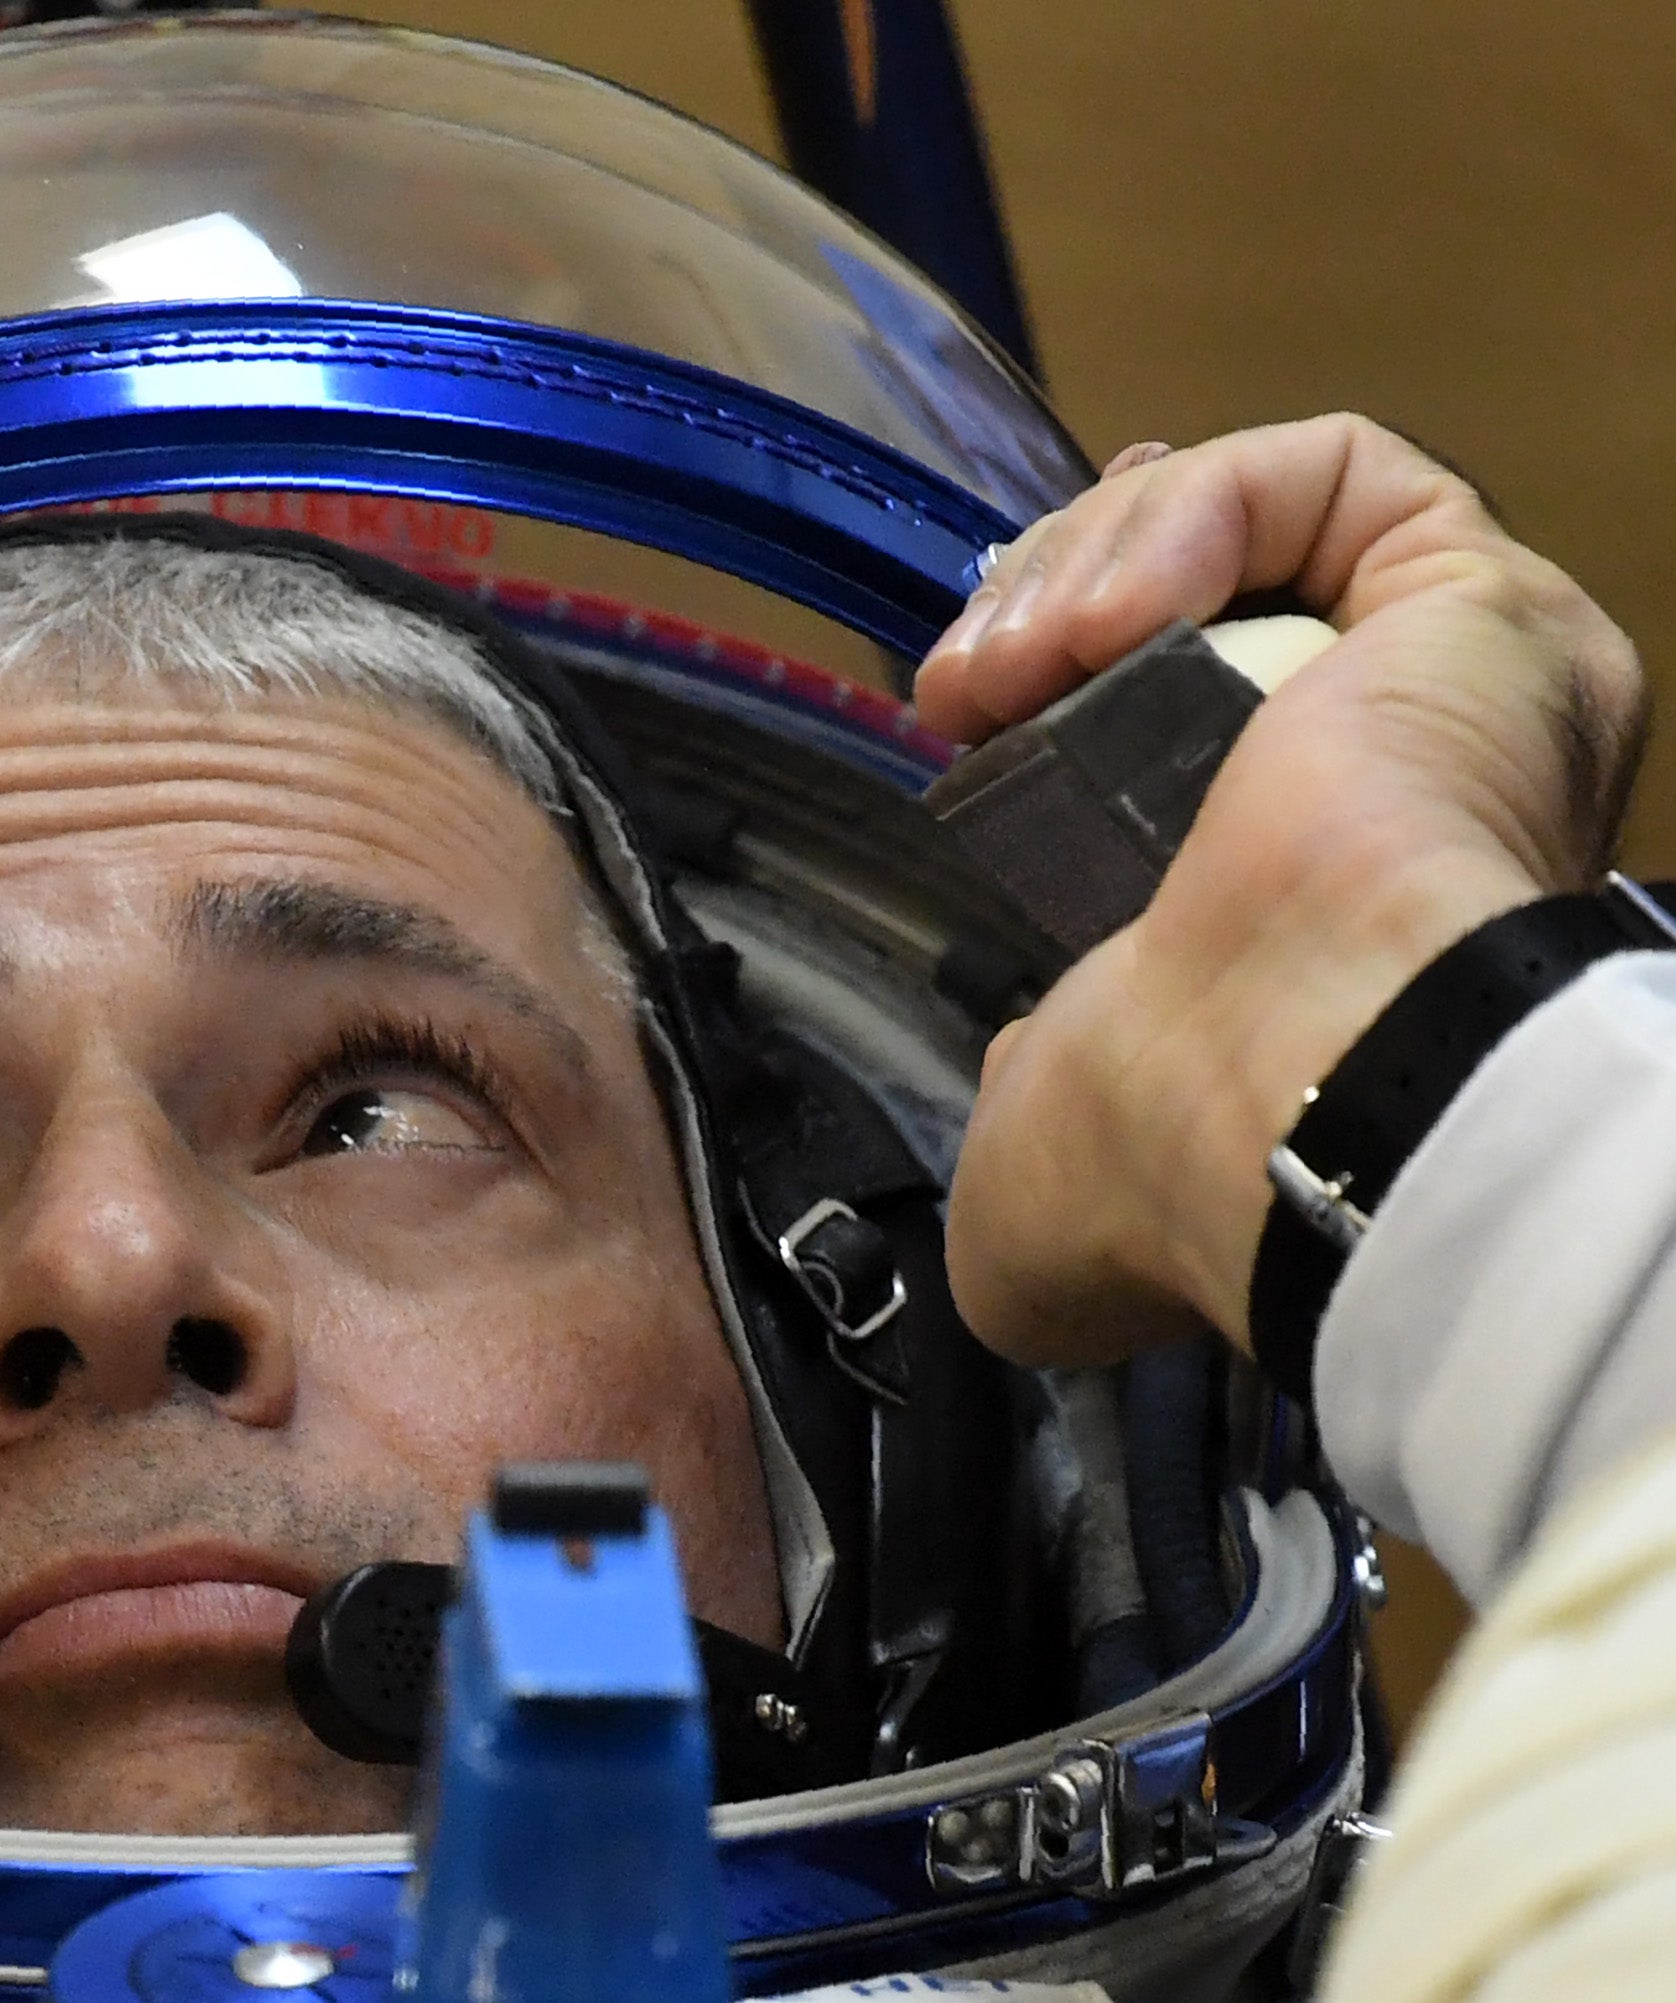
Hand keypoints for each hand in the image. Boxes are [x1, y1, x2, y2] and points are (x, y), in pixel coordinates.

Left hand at [914, 417, 1647, 1363]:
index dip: (1075, 651)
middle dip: (1056, 596)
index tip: (970, 685)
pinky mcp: (1489, 604)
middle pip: (1214, 594)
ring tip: (1004, 667)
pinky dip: (1193, 508)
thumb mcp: (1033, 1154)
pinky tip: (1103, 621)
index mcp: (1318, 899)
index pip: (1200, 707)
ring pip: (1260, 522)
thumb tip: (1026, 1076)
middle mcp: (1411, 786)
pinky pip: (1335, 467)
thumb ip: (1027, 1090)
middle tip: (963, 681)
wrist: (1279, 1102)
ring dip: (1091, 562)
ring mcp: (1463, 690)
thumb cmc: (1171, 1158)